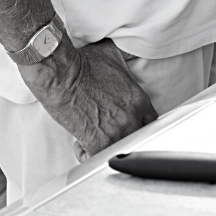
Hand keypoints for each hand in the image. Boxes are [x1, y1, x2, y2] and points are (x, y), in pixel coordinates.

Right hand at [19, 37, 157, 156]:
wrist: (63, 75)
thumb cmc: (83, 64)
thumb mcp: (111, 56)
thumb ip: (123, 65)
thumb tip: (121, 61)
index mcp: (138, 99)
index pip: (152, 121)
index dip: (140, 124)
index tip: (130, 124)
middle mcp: (131, 117)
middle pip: (138, 138)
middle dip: (124, 136)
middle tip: (109, 131)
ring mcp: (116, 133)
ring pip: (119, 150)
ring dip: (106, 146)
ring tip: (94, 137)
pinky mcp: (97, 144)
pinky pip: (98, 159)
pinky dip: (87, 155)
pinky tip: (81, 145)